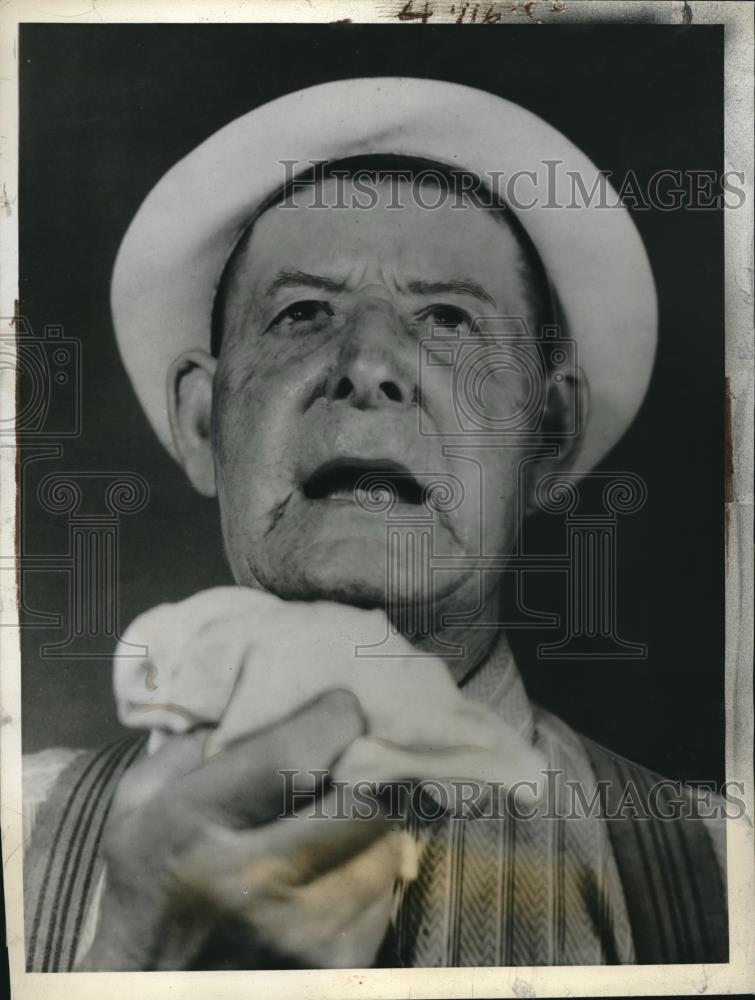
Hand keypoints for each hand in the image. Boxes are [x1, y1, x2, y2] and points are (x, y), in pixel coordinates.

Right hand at [77, 690, 413, 970]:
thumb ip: (189, 747)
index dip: (335, 719)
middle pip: (360, 801)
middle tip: (357, 757)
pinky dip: (371, 871)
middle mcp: (253, 882)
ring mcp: (300, 934)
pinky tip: (340, 867)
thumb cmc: (149, 884)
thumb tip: (256, 704)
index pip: (295, 754)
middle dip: (364, 772)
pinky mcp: (335, 967)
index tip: (341, 708)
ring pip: (384, 845)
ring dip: (372, 823)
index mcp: (195, 826)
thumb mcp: (138, 805)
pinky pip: (387, 894)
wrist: (149, 990)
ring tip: (346, 814)